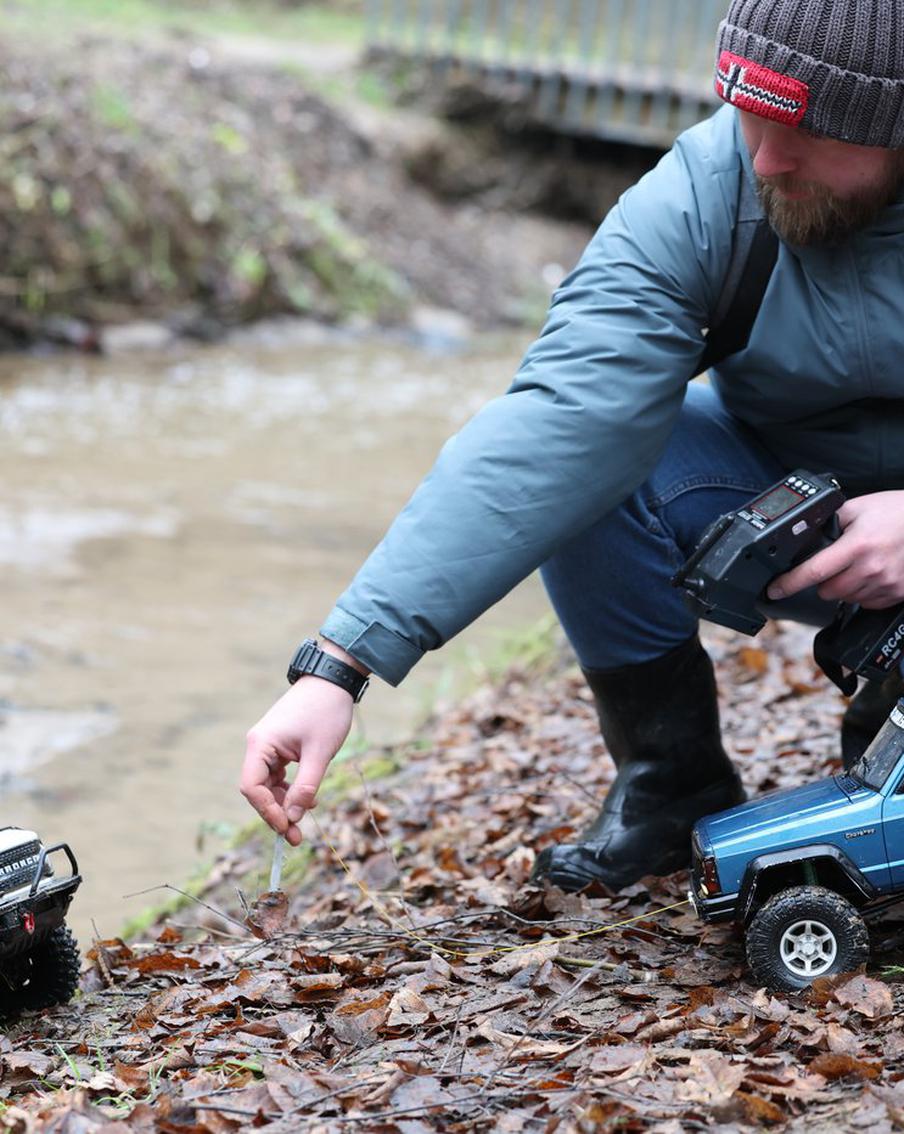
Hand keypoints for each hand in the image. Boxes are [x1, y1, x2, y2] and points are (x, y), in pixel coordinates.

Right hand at [241, 677, 354, 845]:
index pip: (251, 787)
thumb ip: (306, 787)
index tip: (286, 827)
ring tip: (303, 824)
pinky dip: (290, 789)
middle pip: (258, 789)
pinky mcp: (279, 745)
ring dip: (284, 804)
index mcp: (261, 744)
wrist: (333, 680)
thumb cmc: (326, 712)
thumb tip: (294, 817)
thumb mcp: (320, 753)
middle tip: (295, 837)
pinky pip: (278, 774)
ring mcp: (268, 745)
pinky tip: (307, 800)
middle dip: (276, 813)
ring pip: (268, 784)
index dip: (267, 811)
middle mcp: (258, 745)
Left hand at [767, 490, 903, 608]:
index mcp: (857, 546)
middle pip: (828, 591)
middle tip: (836, 562)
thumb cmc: (897, 512)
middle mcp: (871, 569)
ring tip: (858, 563)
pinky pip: (867, 603)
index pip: (814, 571)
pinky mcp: (897, 594)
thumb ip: (830, 521)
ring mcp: (886, 584)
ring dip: (844, 586)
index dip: (789, 583)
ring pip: (846, 598)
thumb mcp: (859, 507)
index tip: (774, 590)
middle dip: (823, 580)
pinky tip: (872, 573)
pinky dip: (863, 592)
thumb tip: (804, 534)